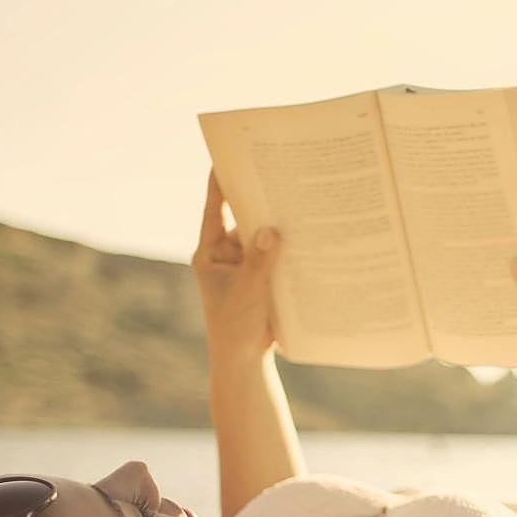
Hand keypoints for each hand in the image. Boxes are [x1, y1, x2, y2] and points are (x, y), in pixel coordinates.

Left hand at [192, 171, 280, 359]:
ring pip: (261, 237)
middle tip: (275, 174)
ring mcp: (244, 265)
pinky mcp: (261, 277)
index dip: (218, 184)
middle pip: (241, 219)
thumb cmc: (235, 327)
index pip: (213, 210)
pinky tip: (306, 233)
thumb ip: (259, 261)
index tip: (223, 156)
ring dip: (276, 225)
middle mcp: (226, 255)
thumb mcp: (248, 291)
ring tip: (297, 201)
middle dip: (257, 201)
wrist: (243, 359)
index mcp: (210, 253)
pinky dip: (286, 247)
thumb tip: (270, 229)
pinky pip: (274, 255)